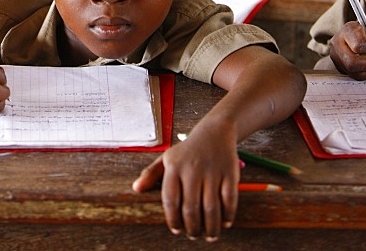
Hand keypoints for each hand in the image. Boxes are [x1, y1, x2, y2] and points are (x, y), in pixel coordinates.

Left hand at [133, 119, 239, 239]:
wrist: (215, 131)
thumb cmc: (188, 150)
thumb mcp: (167, 158)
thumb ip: (151, 174)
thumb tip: (136, 189)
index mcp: (175, 166)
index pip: (170, 200)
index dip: (173, 219)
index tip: (176, 230)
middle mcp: (193, 169)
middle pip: (191, 208)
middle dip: (192, 228)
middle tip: (193, 235)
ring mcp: (212, 171)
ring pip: (211, 208)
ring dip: (210, 227)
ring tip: (209, 235)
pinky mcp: (229, 173)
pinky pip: (229, 200)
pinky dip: (227, 215)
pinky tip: (224, 223)